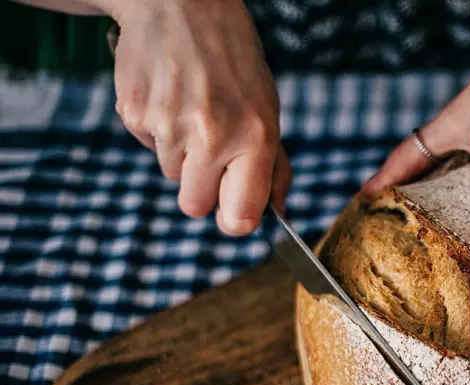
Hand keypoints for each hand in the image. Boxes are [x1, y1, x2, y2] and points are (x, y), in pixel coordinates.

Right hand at [104, 0, 289, 234]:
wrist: (181, 5)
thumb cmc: (234, 62)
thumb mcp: (267, 108)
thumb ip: (274, 165)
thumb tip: (277, 212)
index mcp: (254, 138)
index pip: (239, 217)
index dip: (235, 220)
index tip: (234, 211)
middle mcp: (211, 136)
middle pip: (193, 207)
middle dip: (201, 188)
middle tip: (210, 151)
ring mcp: (168, 126)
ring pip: (170, 175)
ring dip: (180, 153)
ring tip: (191, 109)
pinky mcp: (135, 113)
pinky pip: (146, 146)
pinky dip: (156, 130)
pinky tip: (169, 96)